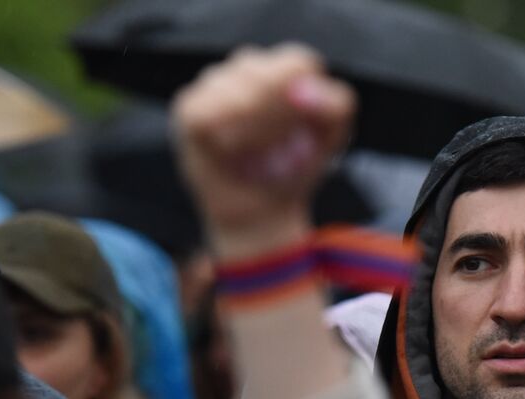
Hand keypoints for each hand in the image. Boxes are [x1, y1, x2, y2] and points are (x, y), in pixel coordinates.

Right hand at [172, 44, 355, 253]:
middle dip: (278, 122)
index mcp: (285, 68)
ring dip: (253, 133)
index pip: (298, 64)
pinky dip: (223, 138)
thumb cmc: (294, 167)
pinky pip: (204, 114)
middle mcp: (248, 68)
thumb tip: (304, 91)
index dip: (303, 101)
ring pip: (233, 92)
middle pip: (264, 76)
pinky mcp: (188, 107)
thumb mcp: (330, 138)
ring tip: (258, 157)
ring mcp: (215, 83)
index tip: (304, 135)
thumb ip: (336, 106)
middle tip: (281, 153)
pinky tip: (232, 152)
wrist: (262, 209)